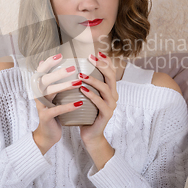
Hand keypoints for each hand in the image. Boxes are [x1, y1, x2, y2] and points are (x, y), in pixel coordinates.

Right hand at [32, 53, 83, 154]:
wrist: (48, 134)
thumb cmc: (54, 110)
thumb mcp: (51, 94)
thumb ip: (51, 80)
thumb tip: (44, 61)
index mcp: (39, 88)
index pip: (40, 71)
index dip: (48, 63)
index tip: (60, 55)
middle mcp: (38, 95)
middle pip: (44, 80)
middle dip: (58, 73)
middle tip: (72, 68)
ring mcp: (41, 106)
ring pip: (49, 93)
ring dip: (64, 87)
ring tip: (78, 83)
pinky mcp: (46, 117)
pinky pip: (56, 110)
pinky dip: (68, 106)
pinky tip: (79, 103)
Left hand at [78, 52, 117, 168]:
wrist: (90, 135)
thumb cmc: (86, 113)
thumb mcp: (86, 96)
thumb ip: (85, 83)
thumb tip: (73, 67)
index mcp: (110, 90)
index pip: (111, 72)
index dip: (106, 61)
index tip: (97, 52)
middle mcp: (114, 96)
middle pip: (111, 76)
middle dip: (101, 65)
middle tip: (90, 58)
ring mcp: (111, 105)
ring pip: (105, 88)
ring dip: (93, 79)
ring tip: (81, 74)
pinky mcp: (107, 114)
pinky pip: (100, 102)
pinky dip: (91, 94)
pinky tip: (82, 89)